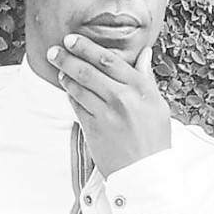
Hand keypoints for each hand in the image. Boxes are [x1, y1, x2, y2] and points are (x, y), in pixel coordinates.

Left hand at [46, 34, 171, 176]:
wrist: (145, 173)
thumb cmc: (154, 139)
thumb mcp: (158, 105)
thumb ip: (146, 78)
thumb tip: (144, 53)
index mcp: (140, 89)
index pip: (109, 60)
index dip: (87, 47)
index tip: (73, 40)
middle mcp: (122, 98)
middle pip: (88, 70)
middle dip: (68, 57)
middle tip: (55, 49)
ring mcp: (106, 114)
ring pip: (78, 87)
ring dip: (65, 75)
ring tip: (59, 68)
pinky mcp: (93, 129)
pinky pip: (76, 105)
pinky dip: (70, 95)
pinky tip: (68, 89)